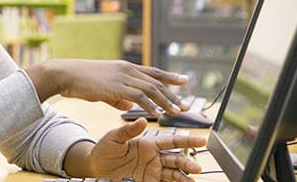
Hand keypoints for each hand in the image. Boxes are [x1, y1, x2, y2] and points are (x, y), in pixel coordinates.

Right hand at [44, 59, 188, 115]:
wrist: (66, 74)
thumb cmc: (82, 81)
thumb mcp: (104, 89)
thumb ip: (118, 98)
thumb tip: (129, 106)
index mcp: (125, 68)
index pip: (153, 71)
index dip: (170, 76)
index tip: (185, 80)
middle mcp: (127, 69)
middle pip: (156, 81)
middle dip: (174, 94)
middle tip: (187, 105)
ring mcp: (122, 76)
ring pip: (151, 89)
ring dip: (166, 101)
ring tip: (177, 112)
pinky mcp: (116, 86)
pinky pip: (138, 96)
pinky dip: (150, 105)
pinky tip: (157, 113)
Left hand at [85, 118, 205, 181]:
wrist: (95, 167)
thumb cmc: (104, 150)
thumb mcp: (114, 138)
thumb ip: (128, 130)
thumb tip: (142, 120)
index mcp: (148, 144)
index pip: (171, 141)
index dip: (187, 140)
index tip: (201, 139)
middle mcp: (154, 157)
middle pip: (176, 159)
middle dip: (187, 162)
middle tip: (197, 167)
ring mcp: (153, 171)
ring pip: (174, 173)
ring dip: (184, 176)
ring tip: (193, 180)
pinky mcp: (149, 181)